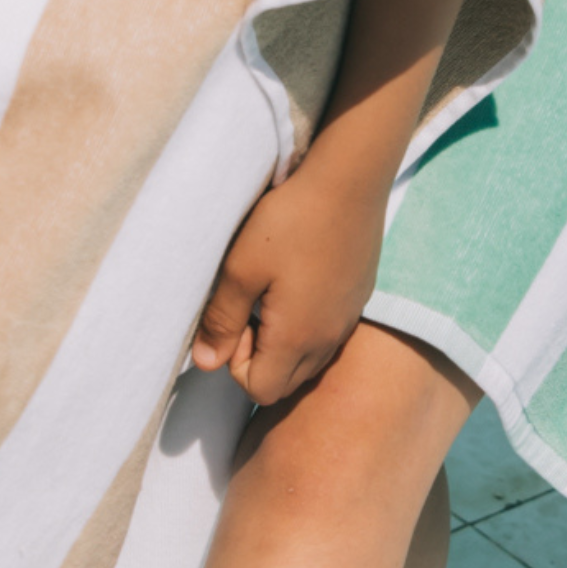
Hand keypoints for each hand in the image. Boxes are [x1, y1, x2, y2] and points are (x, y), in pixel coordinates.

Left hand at [191, 160, 384, 405]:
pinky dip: (310, 324)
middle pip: (286, 382)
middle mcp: (330, 337)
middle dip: (260, 359)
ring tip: (275, 293)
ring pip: (311, 359)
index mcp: (298, 338)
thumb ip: (221, 321)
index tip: (237, 316)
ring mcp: (349, 316)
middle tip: (253, 307)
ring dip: (285, 344)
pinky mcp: (361, 294)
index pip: (259, 390)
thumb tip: (205, 364)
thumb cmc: (291, 220)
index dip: (236, 362)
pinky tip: (302, 278)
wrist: (351, 178)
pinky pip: (331, 332)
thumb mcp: (241, 268)